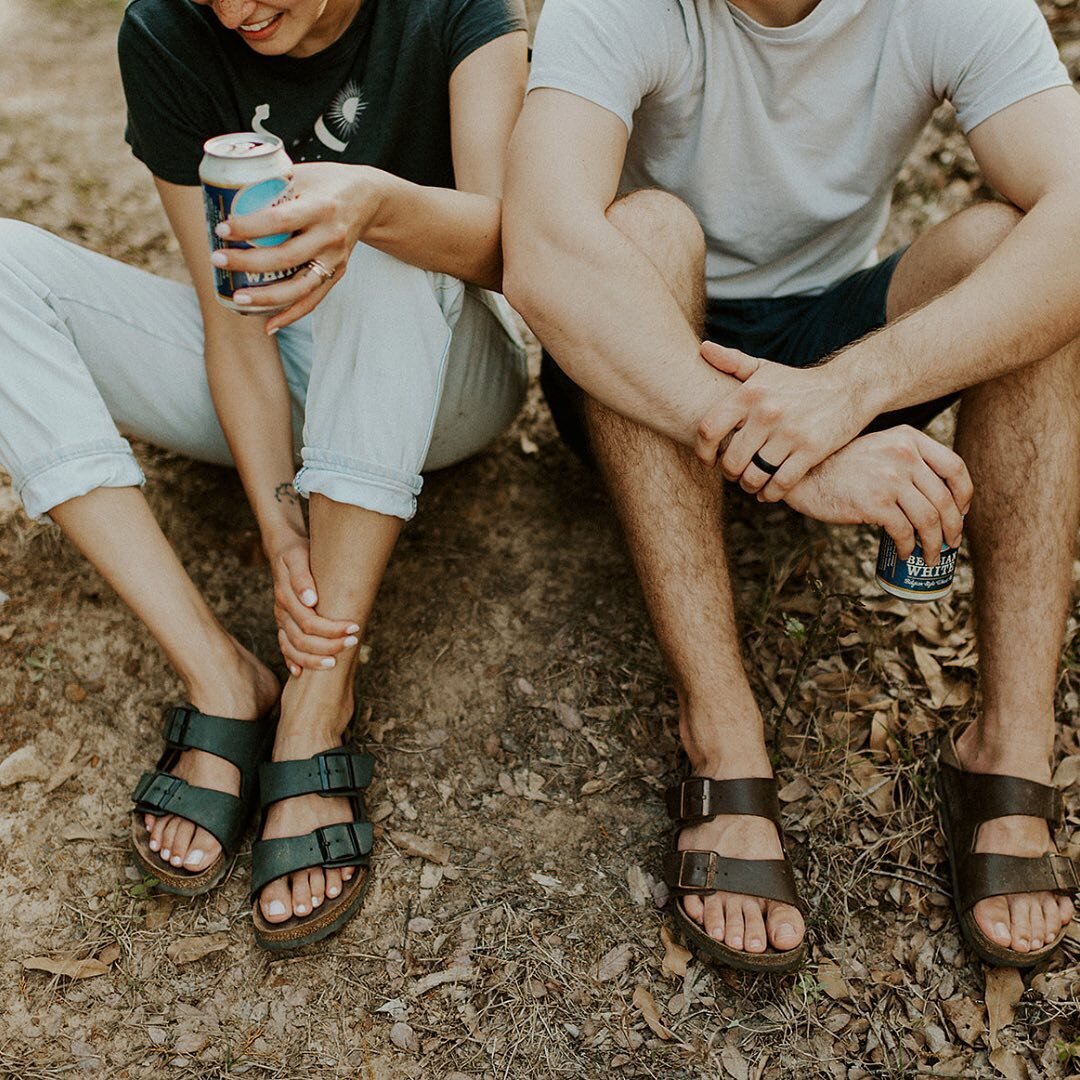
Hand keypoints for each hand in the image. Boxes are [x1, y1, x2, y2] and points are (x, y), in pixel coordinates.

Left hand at [209, 162, 386, 331]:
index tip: (222, 229)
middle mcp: (331, 236)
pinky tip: (268, 324)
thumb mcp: (302, 174)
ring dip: (267, 297)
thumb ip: (270, 185)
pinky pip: (313, 300)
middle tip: (217, 259)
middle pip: (286, 257)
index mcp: (321, 207)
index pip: (280, 221)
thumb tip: (223, 191)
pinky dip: (290, 315)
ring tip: (238, 297)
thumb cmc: (326, 183)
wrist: (368, 199)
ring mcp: (335, 259)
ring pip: (300, 287)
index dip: (249, 227)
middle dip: (248, 262)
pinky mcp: (336, 274)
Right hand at [268, 531, 360, 676]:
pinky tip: (301, 673)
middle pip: (302, 639)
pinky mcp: (283, 625)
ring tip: (335, 663)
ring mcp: (281, 620)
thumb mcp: (299, 557)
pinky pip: (284, 648)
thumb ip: (302, 578)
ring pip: (293, 649)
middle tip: (353, 643)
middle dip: (328, 646)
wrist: (284, 550)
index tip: (354, 627)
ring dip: (314, 659)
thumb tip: (310, 600)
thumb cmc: (298, 553)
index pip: (309, 622)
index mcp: (286, 597)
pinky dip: (292, 661)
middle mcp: (282, 612)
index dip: (332, 629)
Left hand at [696, 342, 872, 501]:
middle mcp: (766, 413)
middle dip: (729, 473)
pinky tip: (768, 492)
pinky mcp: (811, 450)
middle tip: (733, 474)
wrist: (849, 387)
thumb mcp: (765, 369)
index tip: (708, 460)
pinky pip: (780, 483)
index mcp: (749, 394)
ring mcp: (789, 433)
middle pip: (731, 459)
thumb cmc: (799, 382)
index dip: (703, 451)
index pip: (709, 429)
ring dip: (748, 485)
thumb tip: (703, 349)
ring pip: (754, 475)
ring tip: (750, 483)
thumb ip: (732, 362)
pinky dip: (771, 493)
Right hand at [784, 426, 972, 562]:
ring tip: (931, 555)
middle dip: (953, 528)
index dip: (965, 494)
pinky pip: (904, 532)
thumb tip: (938, 493)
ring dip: (934, 544)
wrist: (805, 476)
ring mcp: (890, 479)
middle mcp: (904, 455)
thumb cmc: (841, 467)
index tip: (962, 511)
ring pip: (929, 519)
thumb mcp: (879, 447)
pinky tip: (905, 553)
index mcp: (908, 439)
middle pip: (945, 499)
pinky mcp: (875, 503)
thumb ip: (906, 458)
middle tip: (950, 543)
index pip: (955, 466)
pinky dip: (909, 547)